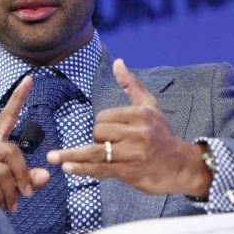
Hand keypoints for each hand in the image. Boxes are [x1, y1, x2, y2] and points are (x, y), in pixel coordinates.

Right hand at [0, 75, 49, 210]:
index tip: (30, 78)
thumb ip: (30, 179)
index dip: (18, 97)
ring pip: (3, 170)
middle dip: (22, 176)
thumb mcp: (15, 187)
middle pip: (11, 151)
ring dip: (11, 192)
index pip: (7, 116)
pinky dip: (0, 198)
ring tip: (10, 205)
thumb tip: (45, 176)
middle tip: (27, 195)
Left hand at [47, 59, 212, 196]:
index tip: (113, 133)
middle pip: (99, 132)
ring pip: (97, 152)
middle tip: (112, 145)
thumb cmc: (163, 134)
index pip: (105, 116)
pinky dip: (83, 169)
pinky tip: (68, 168)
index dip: (102, 125)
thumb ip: (131, 85)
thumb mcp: (150, 106)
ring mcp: (134, 154)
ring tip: (52, 158)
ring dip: (72, 155)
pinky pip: (101, 169)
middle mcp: (138, 133)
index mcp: (141, 115)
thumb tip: (117, 62)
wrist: (181, 165)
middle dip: (98, 140)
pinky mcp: (130, 171)